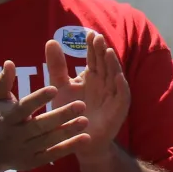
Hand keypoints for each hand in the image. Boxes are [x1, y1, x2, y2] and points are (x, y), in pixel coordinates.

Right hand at [0, 60, 89, 171]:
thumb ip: (3, 82)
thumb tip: (10, 62)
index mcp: (8, 117)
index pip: (25, 107)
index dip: (39, 99)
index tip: (55, 88)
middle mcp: (16, 135)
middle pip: (40, 126)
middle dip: (60, 116)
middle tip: (81, 105)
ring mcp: (24, 150)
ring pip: (48, 141)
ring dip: (68, 131)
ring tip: (86, 120)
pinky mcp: (33, 162)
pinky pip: (53, 155)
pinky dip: (69, 148)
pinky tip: (86, 138)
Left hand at [45, 32, 130, 158]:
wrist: (76, 138)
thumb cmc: (68, 111)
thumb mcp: (59, 87)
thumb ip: (56, 66)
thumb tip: (50, 41)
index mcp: (92, 75)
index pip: (94, 57)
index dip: (92, 46)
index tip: (88, 33)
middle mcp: (104, 82)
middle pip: (104, 63)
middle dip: (102, 50)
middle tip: (97, 37)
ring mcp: (113, 94)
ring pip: (114, 75)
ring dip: (113, 64)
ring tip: (107, 52)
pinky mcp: (119, 107)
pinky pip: (122, 94)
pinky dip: (120, 85)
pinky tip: (117, 77)